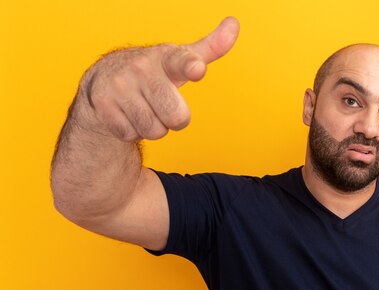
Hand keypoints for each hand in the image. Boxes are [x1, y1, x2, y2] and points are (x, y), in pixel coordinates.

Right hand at [73, 16, 239, 141]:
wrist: (104, 80)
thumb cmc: (153, 73)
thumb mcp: (180, 60)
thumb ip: (210, 48)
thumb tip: (234, 24)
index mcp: (165, 57)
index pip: (181, 62)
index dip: (190, 66)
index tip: (197, 68)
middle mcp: (141, 68)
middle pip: (176, 116)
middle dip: (175, 119)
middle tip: (164, 105)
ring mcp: (119, 85)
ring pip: (154, 130)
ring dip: (153, 127)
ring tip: (144, 108)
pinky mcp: (103, 104)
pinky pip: (132, 134)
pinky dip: (132, 131)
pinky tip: (127, 113)